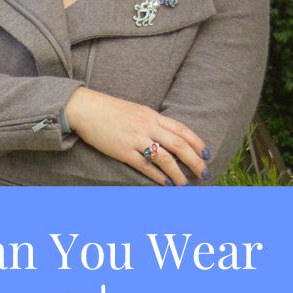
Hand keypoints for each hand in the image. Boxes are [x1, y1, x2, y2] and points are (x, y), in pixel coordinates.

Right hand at [65, 88, 209, 185]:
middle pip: (178, 145)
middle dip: (194, 160)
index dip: (197, 143)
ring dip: (177, 173)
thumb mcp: (136, 111)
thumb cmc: (110, 110)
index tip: (207, 154)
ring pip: (164, 158)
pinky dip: (157, 176)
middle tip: (204, 172)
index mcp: (152, 115)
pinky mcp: (123, 150)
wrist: (85, 108)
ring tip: (185, 184)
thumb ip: (152, 122)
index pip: (181, 129)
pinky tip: (165, 183)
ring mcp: (135, 138)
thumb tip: (168, 137)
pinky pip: (145, 165)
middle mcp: (147, 126)